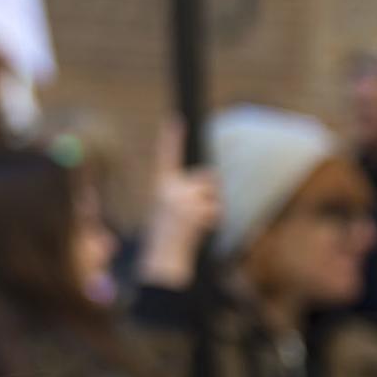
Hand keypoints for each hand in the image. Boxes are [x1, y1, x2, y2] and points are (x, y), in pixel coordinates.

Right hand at [136, 118, 222, 290]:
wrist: (162, 257)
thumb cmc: (167, 235)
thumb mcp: (171, 209)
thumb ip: (187, 194)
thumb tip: (211, 183)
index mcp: (161, 186)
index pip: (166, 157)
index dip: (171, 138)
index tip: (175, 119)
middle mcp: (169, 188)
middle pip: (207, 177)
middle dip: (209, 193)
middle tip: (195, 215)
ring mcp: (182, 199)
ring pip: (213, 194)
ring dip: (211, 209)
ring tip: (194, 224)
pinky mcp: (193, 210)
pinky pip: (216, 210)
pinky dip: (212, 221)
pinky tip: (198, 231)